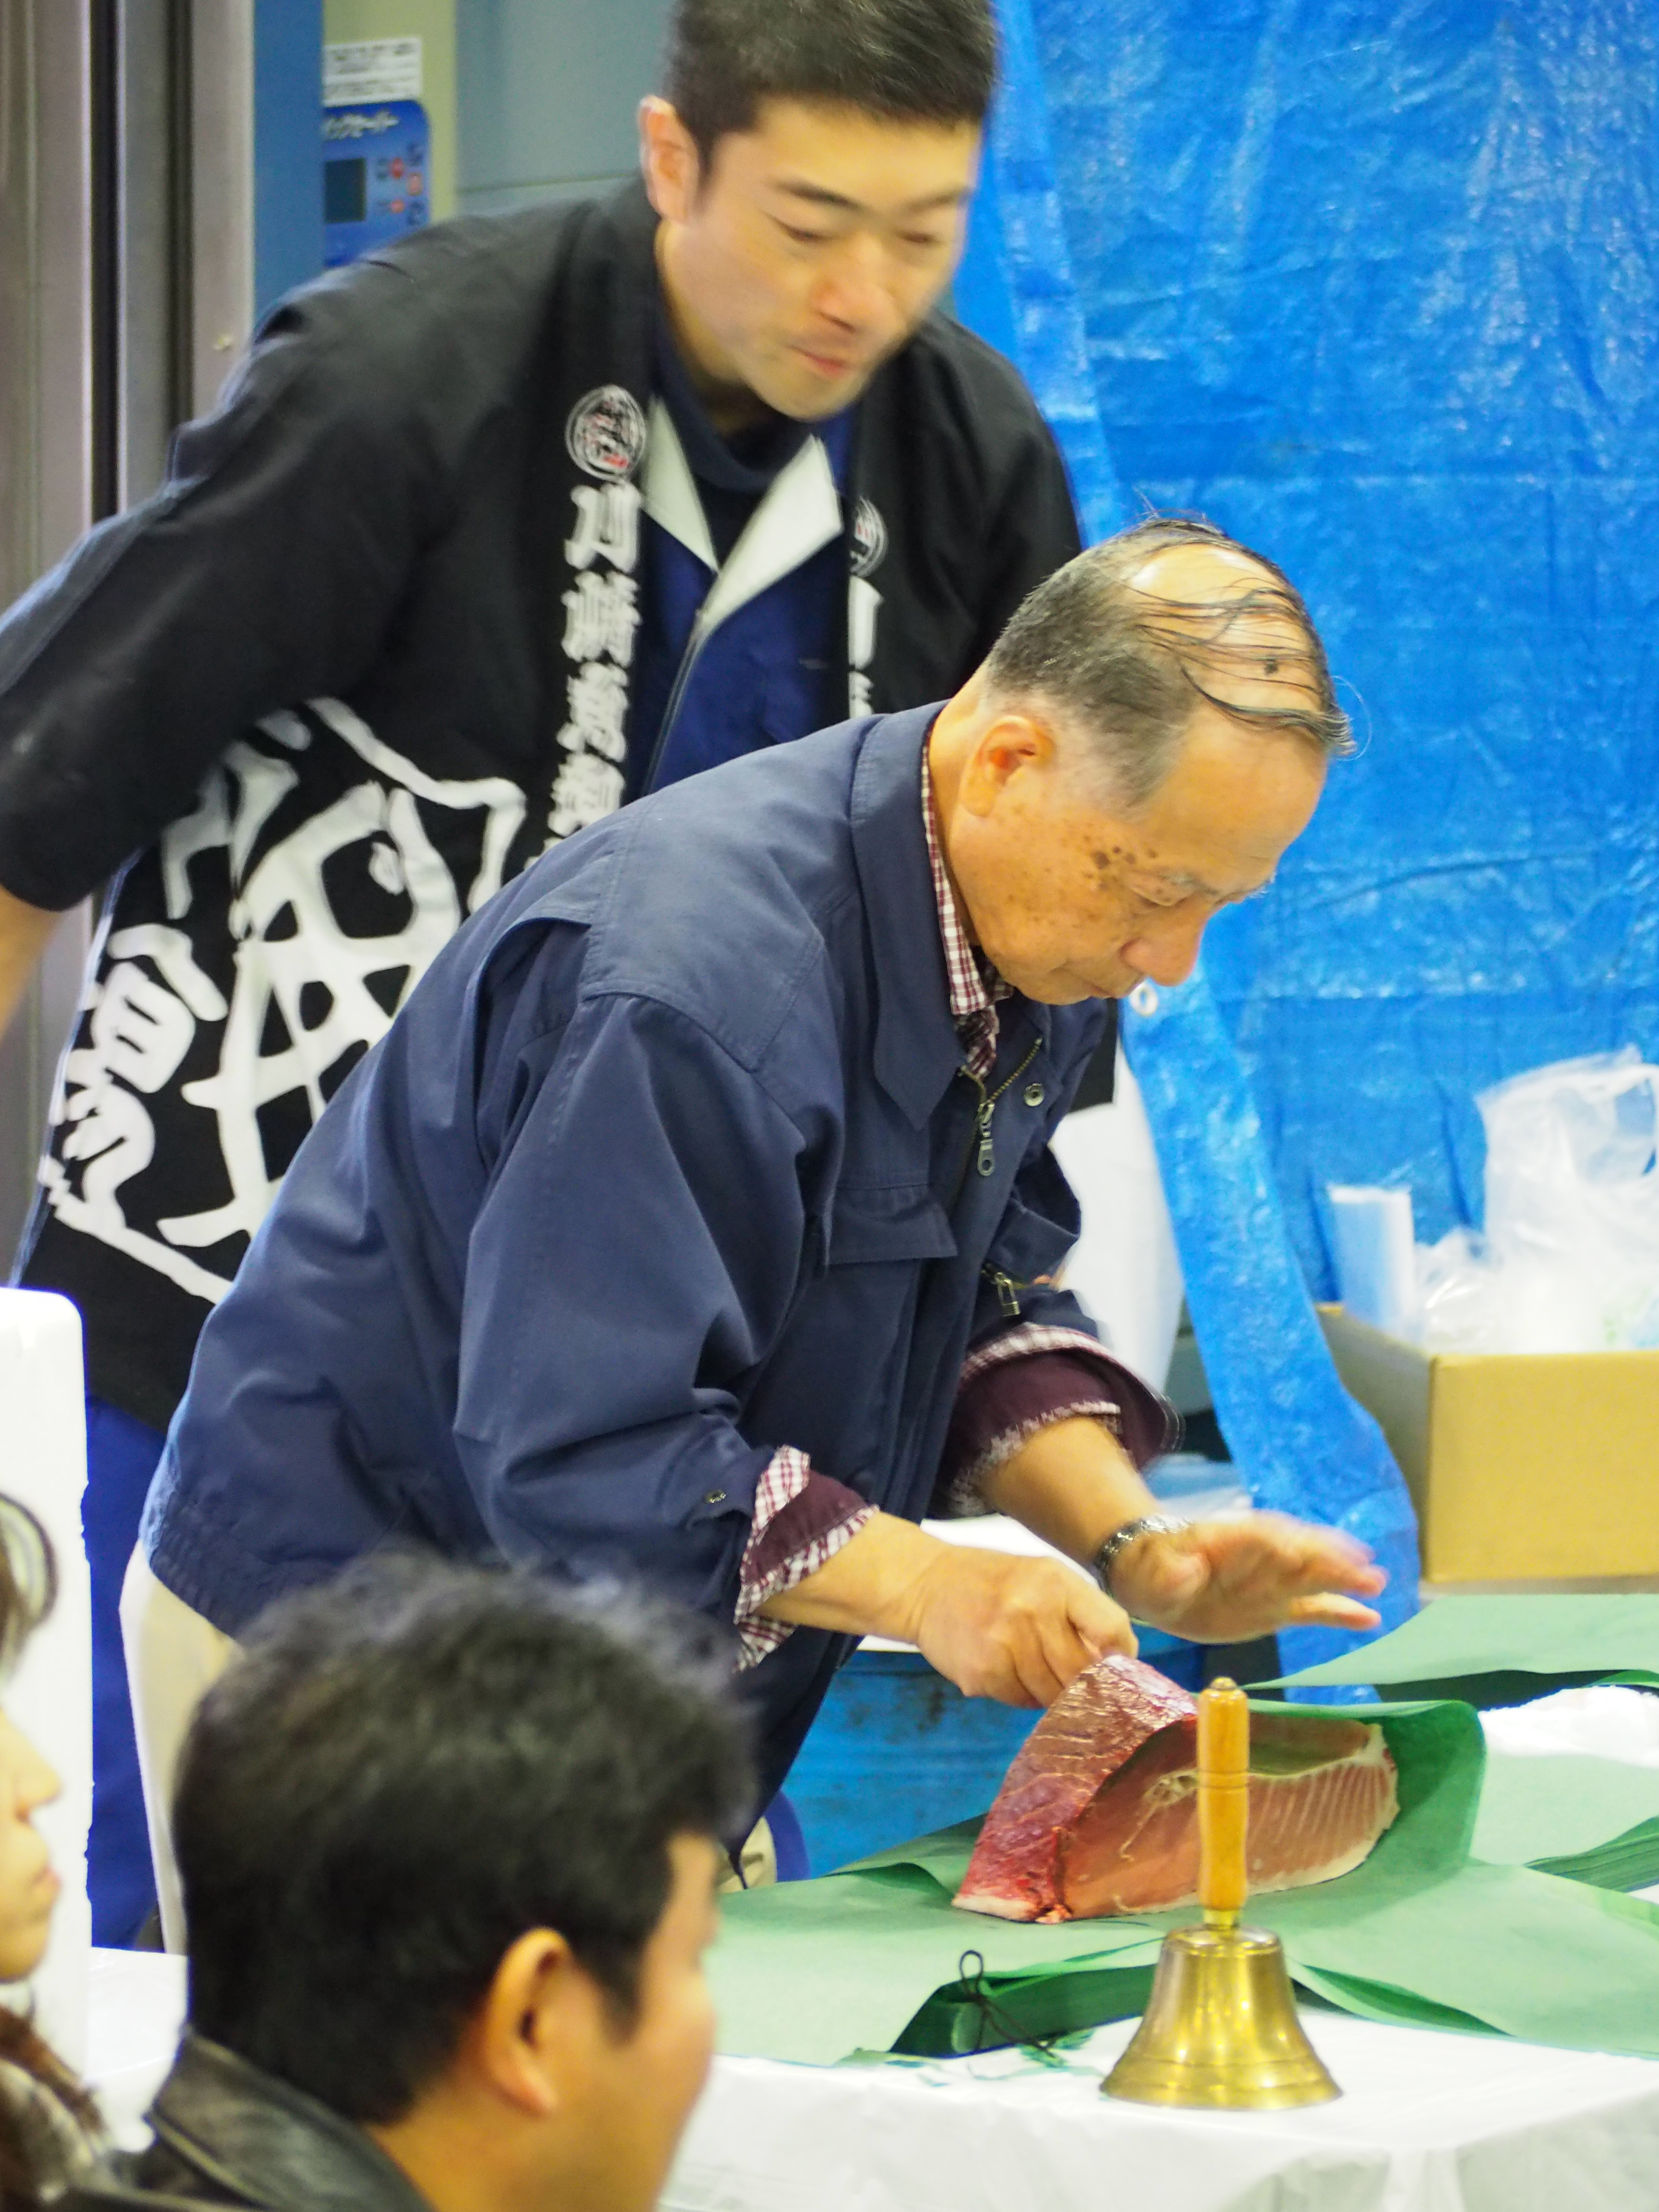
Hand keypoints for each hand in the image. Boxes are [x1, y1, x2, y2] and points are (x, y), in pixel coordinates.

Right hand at [903, 1546, 1136, 1707]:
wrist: (926, 1584)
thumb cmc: (996, 1582)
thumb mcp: (1044, 1578)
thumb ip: (1084, 1613)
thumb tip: (1119, 1665)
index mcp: (1055, 1582)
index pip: (1111, 1629)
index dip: (1119, 1658)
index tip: (1114, 1671)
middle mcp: (1032, 1610)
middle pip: (1082, 1673)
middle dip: (1081, 1683)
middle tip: (1069, 1677)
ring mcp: (1004, 1644)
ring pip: (1052, 1694)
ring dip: (1048, 1690)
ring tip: (1029, 1664)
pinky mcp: (981, 1673)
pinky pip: (1020, 1701)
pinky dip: (1019, 1693)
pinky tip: (1004, 1668)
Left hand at [1109, 1513, 1385, 1642]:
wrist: (1153, 1582)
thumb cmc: (1150, 1570)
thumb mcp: (1150, 1572)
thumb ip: (1171, 1572)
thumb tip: (1187, 1571)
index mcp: (1226, 1541)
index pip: (1258, 1538)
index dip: (1279, 1544)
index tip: (1303, 1553)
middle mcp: (1256, 1558)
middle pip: (1297, 1552)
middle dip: (1327, 1557)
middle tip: (1363, 1566)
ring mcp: (1270, 1583)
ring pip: (1312, 1578)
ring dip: (1343, 1579)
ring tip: (1377, 1583)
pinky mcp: (1275, 1608)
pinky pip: (1311, 1609)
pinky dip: (1339, 1613)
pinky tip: (1369, 1618)